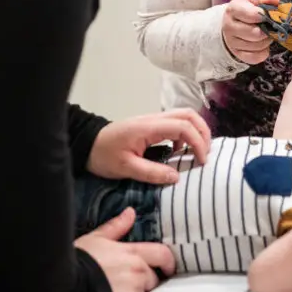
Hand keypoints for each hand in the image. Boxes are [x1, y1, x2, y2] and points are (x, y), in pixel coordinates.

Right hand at [74, 207, 175, 291]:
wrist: (69, 285)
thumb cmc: (82, 259)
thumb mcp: (97, 238)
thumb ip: (117, 226)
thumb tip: (130, 212)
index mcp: (133, 253)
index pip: (162, 254)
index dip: (169, 260)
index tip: (167, 265)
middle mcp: (138, 271)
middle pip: (155, 277)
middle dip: (149, 278)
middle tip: (137, 279)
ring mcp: (134, 290)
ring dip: (140, 291)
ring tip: (125, 290)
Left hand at [87, 109, 210, 184]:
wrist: (87, 144)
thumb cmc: (103, 155)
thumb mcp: (125, 168)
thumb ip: (151, 172)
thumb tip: (176, 177)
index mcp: (148, 127)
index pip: (183, 126)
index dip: (198, 142)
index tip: (201, 162)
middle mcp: (153, 119)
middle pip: (188, 114)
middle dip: (203, 133)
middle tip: (205, 155)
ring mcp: (152, 120)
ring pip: (183, 116)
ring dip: (195, 132)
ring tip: (197, 153)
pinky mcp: (150, 126)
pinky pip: (175, 123)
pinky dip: (184, 135)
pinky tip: (179, 152)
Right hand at [222, 0, 280, 63]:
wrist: (231, 24)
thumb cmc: (246, 10)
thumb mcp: (253, 0)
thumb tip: (274, 1)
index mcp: (234, 9)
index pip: (253, 15)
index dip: (266, 16)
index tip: (268, 15)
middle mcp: (229, 26)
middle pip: (255, 33)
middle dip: (267, 30)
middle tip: (269, 26)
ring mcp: (232, 42)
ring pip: (257, 46)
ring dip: (266, 41)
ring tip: (265, 34)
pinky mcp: (237, 54)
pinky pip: (256, 57)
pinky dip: (263, 52)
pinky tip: (262, 44)